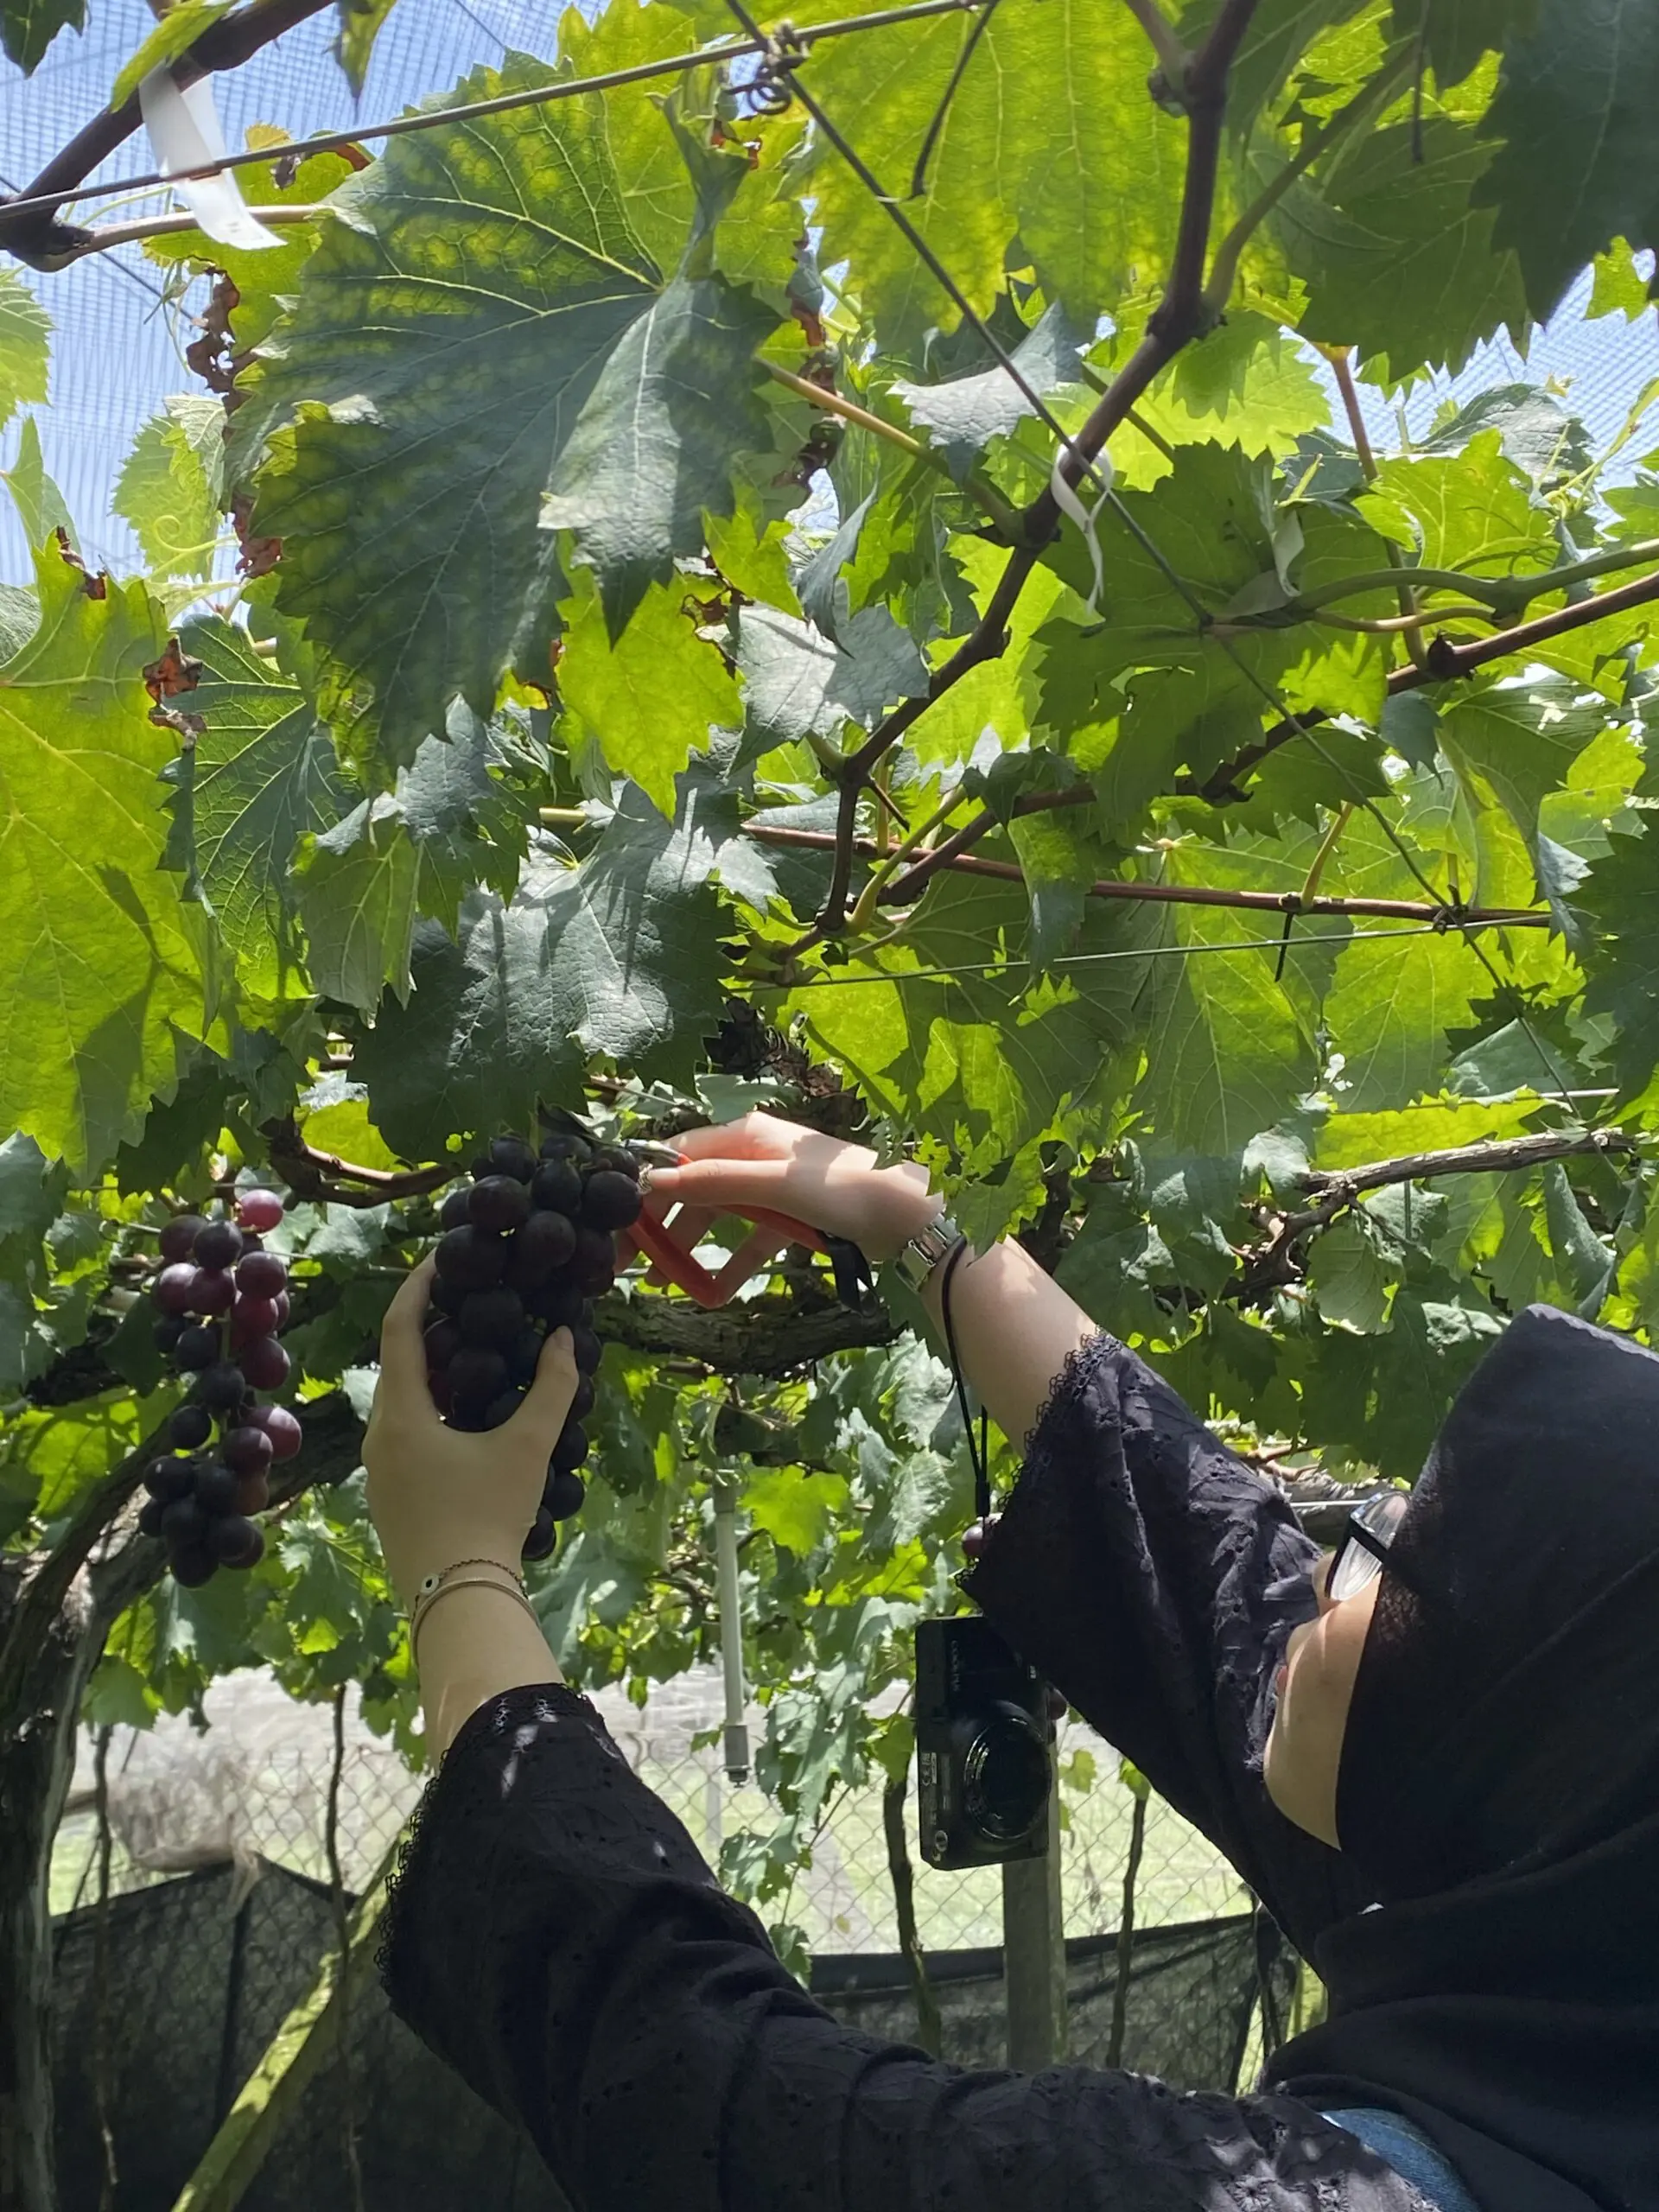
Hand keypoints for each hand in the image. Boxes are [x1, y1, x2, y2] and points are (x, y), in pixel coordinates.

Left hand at [363, 1257, 579, 1606]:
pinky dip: (429, 1409)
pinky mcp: (385, 1497)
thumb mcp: (527, 1447)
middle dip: (430, 1328)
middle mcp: (377, 1436)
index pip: (399, 1328)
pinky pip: (402, 1434)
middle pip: (397, 1364)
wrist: (457, 1599)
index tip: (441, 1257)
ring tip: (476, 1353)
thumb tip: (565, 1337)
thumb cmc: (489, 1515)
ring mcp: (376, 1471)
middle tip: (469, 1300)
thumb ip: (552, 1388)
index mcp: (400, 1414)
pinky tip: (467, 1418)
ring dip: (432, 1373)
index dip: (417, 1286)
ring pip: (400, 1402)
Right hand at [632, 1113, 942, 1294]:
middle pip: (693, 1187)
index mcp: (745, 1133)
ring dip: (690, 1248)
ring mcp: (772, 1186)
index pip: (678, 1154)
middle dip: (660, 1224)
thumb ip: (712, 1183)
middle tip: (626, 1263)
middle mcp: (753, 1153)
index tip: (615, 1221)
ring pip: (718, 1215)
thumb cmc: (839, 1189)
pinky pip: (750, 1239)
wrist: (909, 1215)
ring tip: (661, 1283)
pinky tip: (714, 1293)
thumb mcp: (770, 1185)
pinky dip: (732, 1263)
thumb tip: (651, 1182)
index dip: (644, 1186)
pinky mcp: (792, 1216)